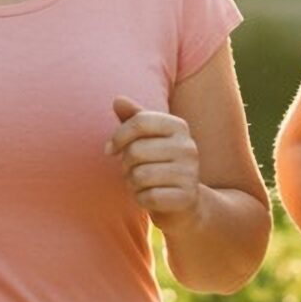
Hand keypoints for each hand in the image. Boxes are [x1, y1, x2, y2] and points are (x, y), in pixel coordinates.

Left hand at [110, 95, 202, 225]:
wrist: (183, 202)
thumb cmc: (158, 164)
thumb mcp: (146, 138)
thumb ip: (133, 118)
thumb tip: (118, 99)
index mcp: (178, 126)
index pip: (139, 122)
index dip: (118, 136)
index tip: (110, 149)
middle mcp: (188, 147)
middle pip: (135, 151)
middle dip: (125, 164)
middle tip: (132, 171)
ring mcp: (190, 172)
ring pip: (139, 175)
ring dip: (132, 183)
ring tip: (141, 184)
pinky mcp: (187, 197)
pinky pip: (148, 197)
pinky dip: (141, 199)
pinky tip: (149, 197)